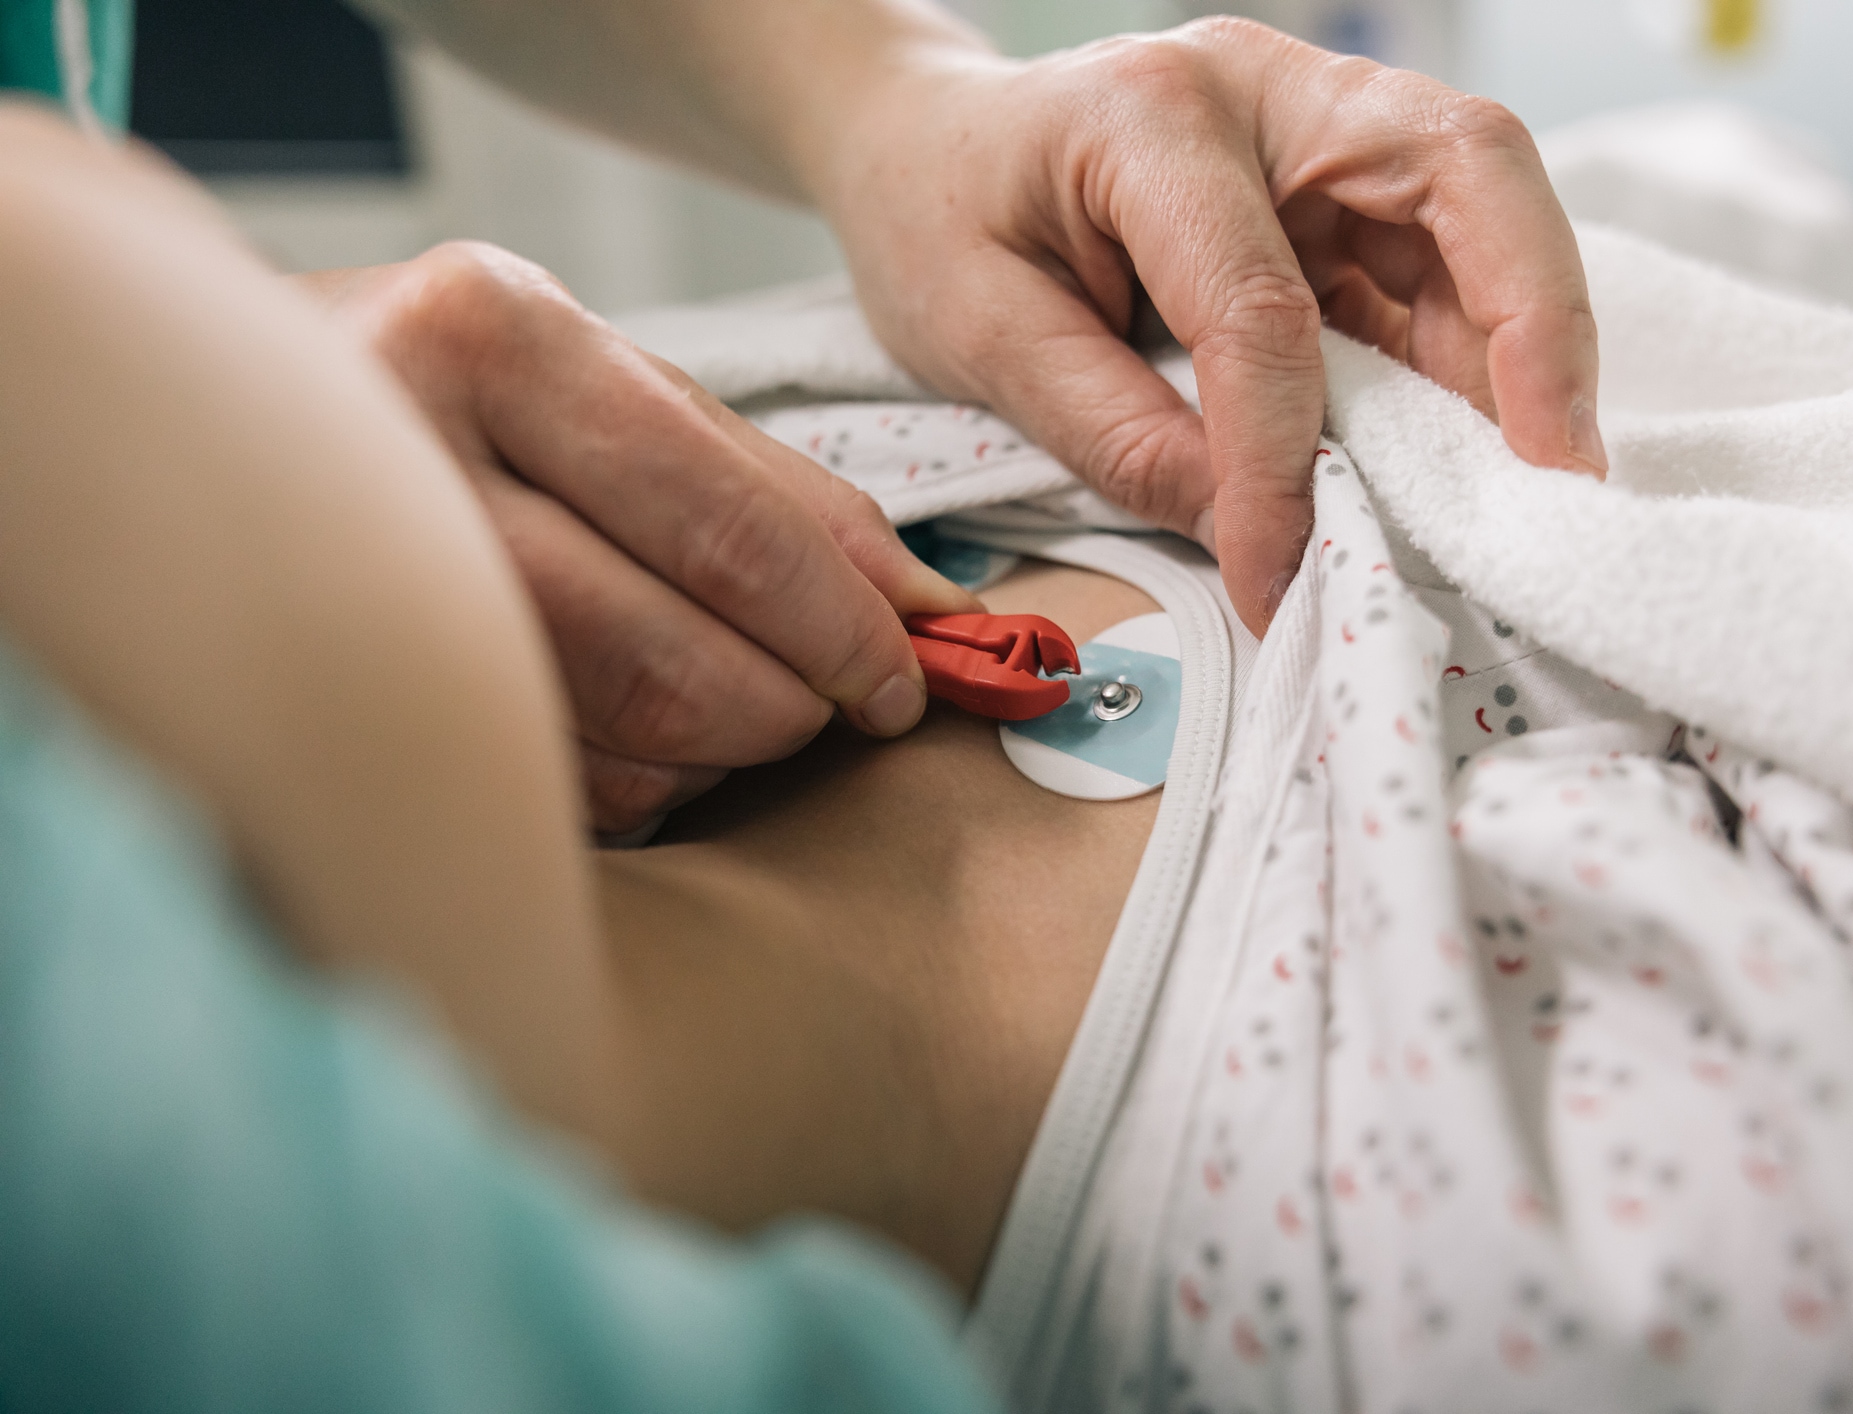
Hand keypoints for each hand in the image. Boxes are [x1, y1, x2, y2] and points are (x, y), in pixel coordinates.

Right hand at [300, 242, 975, 834]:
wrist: (189, 418)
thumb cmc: (446, 402)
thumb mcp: (602, 389)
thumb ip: (771, 491)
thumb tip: (932, 611)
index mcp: (492, 336)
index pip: (729, 527)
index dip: (847, 628)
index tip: (911, 683)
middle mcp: (401, 451)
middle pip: (675, 660)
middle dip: (791, 710)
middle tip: (829, 710)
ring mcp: (349, 592)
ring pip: (614, 748)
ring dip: (711, 757)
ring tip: (718, 706)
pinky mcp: (334, 705)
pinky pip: (549, 795)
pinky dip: (630, 788)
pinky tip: (623, 734)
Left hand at [808, 17, 1603, 633]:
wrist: (928, 146)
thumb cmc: (939, 218)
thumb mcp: (980, 336)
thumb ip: (1114, 434)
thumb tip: (1254, 534)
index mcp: (1155, 117)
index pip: (1260, 301)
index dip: (1283, 455)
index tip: (1283, 574)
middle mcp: (1269, 96)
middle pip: (1466, 168)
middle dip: (1534, 326)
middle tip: (1555, 476)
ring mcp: (1322, 135)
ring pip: (1485, 213)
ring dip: (1525, 354)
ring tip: (1529, 489)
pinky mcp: (1344, 196)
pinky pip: (1444, 271)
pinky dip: (1475, 367)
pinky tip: (1473, 456)